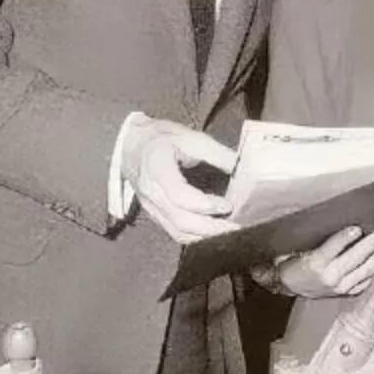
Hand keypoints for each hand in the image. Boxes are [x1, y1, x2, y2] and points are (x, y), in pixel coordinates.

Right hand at [121, 117, 238, 243]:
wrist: (130, 146)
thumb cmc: (160, 138)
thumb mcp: (189, 136)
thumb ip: (216, 153)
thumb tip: (242, 167)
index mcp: (157, 168)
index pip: (179, 195)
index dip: (204, 204)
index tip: (227, 205)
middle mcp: (152, 193)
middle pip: (181, 220)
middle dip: (211, 228)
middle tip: (237, 227)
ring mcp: (151, 207)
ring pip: (178, 232)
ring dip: (206, 237)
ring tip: (230, 233)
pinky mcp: (155, 215)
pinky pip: (175, 232)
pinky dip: (196, 237)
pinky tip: (213, 232)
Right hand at [277, 225, 373, 298]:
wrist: (288, 284)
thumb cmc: (296, 261)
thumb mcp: (304, 247)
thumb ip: (326, 241)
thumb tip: (351, 230)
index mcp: (316, 262)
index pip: (334, 247)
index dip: (345, 237)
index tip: (357, 228)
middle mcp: (330, 276)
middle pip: (356, 258)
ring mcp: (340, 287)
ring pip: (366, 271)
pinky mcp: (345, 293)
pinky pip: (366, 282)